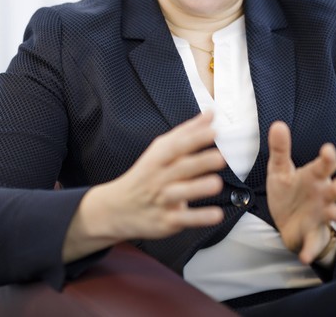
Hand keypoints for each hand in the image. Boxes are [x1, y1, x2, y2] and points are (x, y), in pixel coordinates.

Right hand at [68, 112, 225, 258]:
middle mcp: (159, 178)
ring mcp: (162, 200)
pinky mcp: (166, 221)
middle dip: (199, 162)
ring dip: (198, 188)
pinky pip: (184, 219)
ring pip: (180, 193)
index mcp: (158, 158)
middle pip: (180, 168)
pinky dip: (200, 217)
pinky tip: (216, 214)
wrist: (116, 209)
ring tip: (216, 184)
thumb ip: (187, 132)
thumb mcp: (160, 151)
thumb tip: (211, 113)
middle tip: (220, 157)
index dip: (195, 138)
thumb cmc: (146, 174)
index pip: (176, 146)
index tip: (214, 131)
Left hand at [266, 121, 335, 264]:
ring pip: (334, 213)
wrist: (287, 220)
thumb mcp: (280, 169)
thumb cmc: (288, 190)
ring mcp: (320, 215)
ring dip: (335, 213)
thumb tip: (277, 124)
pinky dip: (311, 250)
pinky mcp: (313, 234)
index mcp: (314, 176)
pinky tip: (304, 257)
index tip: (327, 150)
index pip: (325, 164)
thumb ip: (280, 149)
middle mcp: (322, 194)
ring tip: (333, 212)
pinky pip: (314, 243)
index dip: (328, 157)